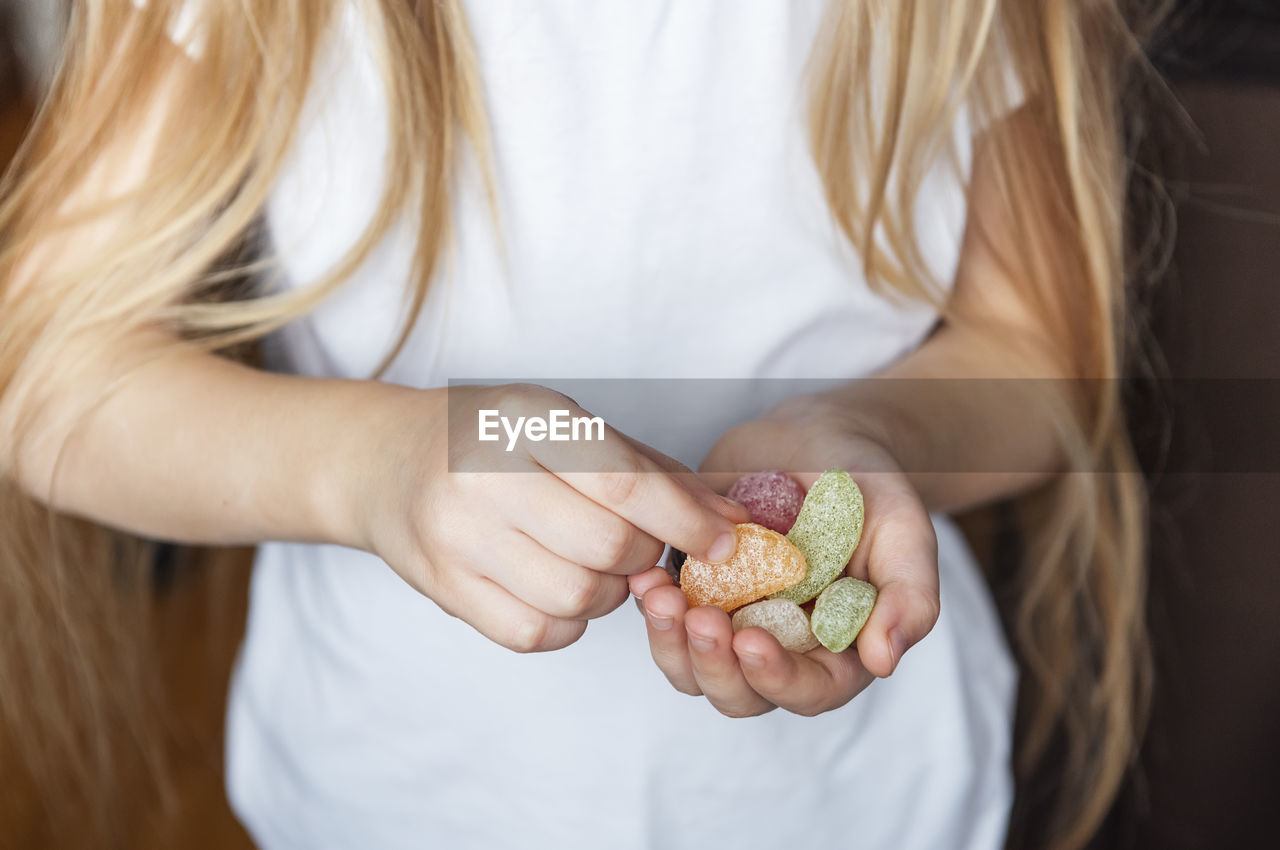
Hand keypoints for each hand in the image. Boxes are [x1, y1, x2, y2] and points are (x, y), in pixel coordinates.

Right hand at [353, 383, 748, 652]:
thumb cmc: (492, 438)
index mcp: (522, 419)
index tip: (723, 542)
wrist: (385, 462)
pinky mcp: (444, 590)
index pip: (622, 480)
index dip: (684, 519)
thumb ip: (650, 470)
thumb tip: (729, 521)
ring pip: (577, 598)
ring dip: (608, 591)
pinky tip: (557, 588)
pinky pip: (537, 634)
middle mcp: (481, 477)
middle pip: (607, 547)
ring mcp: (456, 538)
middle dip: (645, 554)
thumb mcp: (567, 424)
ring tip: (593, 563)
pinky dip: (568, 622)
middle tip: (637, 544)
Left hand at [629, 393, 938, 716]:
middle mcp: (780, 648)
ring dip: (670, 642)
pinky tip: (646, 575)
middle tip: (699, 618)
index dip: (776, 678)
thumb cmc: (869, 487)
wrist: (815, 439)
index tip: (751, 642)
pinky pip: (665, 617)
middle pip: (739, 693)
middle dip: (712, 664)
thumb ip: (909, 595)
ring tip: (659, 595)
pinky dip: (651, 604)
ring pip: (691, 666)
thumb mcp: (904, 530)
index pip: (807, 691)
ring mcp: (732, 623)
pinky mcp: (694, 592)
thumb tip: (885, 661)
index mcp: (837, 651)